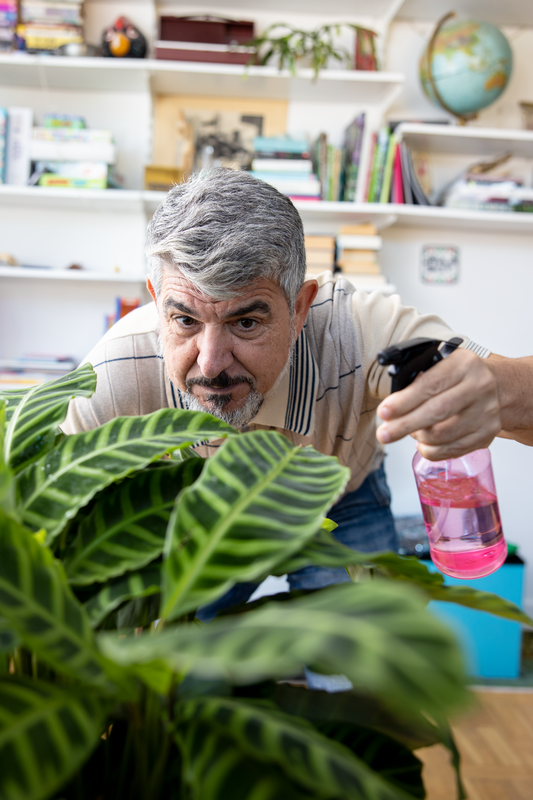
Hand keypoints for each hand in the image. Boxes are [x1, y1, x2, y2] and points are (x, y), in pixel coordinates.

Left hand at [375, 349, 500, 460]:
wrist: (493, 386)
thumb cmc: (456, 376)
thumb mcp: (439, 364)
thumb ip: (416, 378)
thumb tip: (389, 406)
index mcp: (464, 364)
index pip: (430, 385)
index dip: (404, 401)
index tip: (384, 412)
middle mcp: (480, 386)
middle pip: (436, 412)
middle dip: (404, 425)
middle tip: (384, 434)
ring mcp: (487, 411)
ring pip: (443, 435)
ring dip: (418, 437)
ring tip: (409, 431)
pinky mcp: (488, 433)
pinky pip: (452, 449)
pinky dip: (431, 450)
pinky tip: (423, 443)